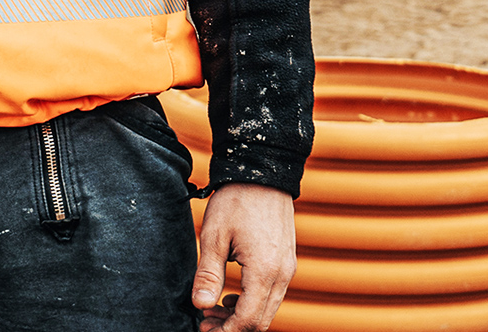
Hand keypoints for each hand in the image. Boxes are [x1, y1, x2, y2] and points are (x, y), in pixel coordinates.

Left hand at [193, 182, 295, 331]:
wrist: (263, 172)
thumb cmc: (236, 200)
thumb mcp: (214, 236)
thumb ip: (208, 274)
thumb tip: (200, 306)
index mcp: (264, 271)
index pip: (248, 320)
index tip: (203, 329)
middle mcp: (282, 274)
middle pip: (261, 321)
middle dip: (233, 328)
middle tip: (205, 323)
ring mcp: (287, 268)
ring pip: (268, 310)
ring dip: (242, 316)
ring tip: (214, 309)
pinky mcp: (287, 261)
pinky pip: (272, 294)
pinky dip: (252, 303)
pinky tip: (231, 296)